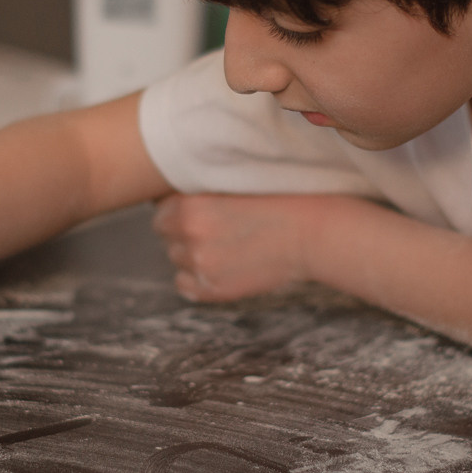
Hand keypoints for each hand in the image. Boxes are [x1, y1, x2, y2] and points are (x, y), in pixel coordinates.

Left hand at [151, 193, 324, 301]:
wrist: (310, 233)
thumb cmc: (278, 200)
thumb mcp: (232, 183)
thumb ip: (200, 192)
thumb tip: (168, 199)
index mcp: (191, 205)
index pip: (161, 209)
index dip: (178, 209)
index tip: (196, 210)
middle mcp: (189, 235)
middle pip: (164, 235)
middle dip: (181, 231)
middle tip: (211, 228)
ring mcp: (201, 265)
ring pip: (175, 259)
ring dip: (190, 253)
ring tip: (222, 245)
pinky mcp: (214, 289)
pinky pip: (184, 285)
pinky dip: (194, 278)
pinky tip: (218, 266)